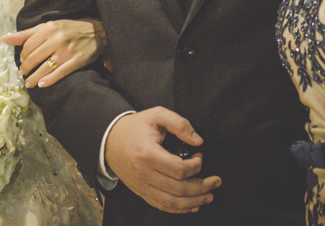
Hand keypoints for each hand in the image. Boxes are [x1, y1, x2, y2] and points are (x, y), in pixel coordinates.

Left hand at [2, 19, 105, 87]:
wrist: (97, 31)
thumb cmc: (69, 28)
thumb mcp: (49, 26)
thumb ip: (26, 34)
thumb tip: (4, 39)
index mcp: (49, 29)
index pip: (28, 46)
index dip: (22, 56)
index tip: (22, 61)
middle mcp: (57, 39)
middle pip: (34, 58)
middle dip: (26, 68)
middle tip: (24, 72)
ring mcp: (67, 51)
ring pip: (45, 68)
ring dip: (34, 78)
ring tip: (29, 83)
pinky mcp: (77, 61)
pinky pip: (60, 73)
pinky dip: (49, 80)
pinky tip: (42, 84)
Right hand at [104, 107, 220, 213]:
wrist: (109, 140)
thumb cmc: (135, 127)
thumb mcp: (156, 115)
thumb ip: (179, 123)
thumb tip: (198, 140)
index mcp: (148, 154)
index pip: (178, 169)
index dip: (196, 166)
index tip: (200, 156)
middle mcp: (144, 174)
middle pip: (178, 189)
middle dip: (202, 187)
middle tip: (216, 181)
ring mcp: (141, 186)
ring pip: (171, 202)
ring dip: (194, 201)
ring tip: (209, 196)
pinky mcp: (141, 192)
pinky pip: (161, 206)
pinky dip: (179, 209)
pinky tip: (192, 205)